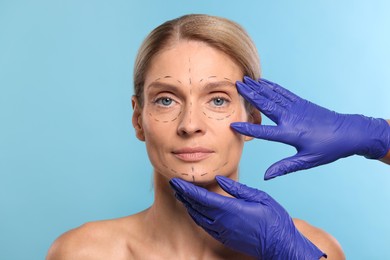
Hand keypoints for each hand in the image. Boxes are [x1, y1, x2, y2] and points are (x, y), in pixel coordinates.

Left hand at [169, 176, 324, 259]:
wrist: (279, 246)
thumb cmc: (273, 220)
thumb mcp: (259, 197)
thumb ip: (237, 189)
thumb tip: (219, 179)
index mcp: (230, 209)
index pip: (201, 197)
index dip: (187, 189)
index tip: (176, 181)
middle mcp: (222, 222)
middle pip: (196, 207)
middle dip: (183, 194)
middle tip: (174, 184)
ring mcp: (222, 232)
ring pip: (198, 217)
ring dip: (188, 205)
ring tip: (181, 195)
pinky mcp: (224, 238)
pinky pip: (205, 226)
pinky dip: (196, 216)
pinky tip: (195, 210)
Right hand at [232, 77, 389, 179]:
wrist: (350, 132)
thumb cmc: (329, 148)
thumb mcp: (307, 161)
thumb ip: (284, 167)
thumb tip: (266, 176)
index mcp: (290, 133)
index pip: (264, 132)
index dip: (248, 129)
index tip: (233, 125)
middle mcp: (290, 118)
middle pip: (266, 105)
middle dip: (250, 95)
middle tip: (236, 85)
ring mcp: (296, 108)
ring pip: (272, 96)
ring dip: (258, 87)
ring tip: (245, 80)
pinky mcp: (301, 103)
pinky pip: (283, 93)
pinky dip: (272, 87)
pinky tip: (264, 82)